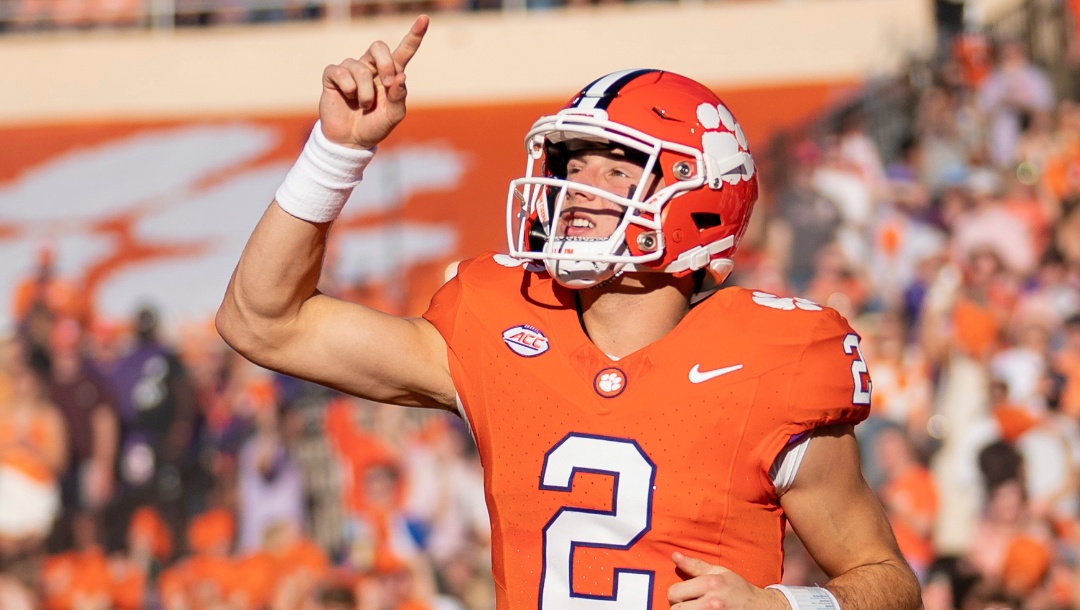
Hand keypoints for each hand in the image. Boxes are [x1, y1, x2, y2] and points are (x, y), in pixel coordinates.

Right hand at [319, 15, 428, 149]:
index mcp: (390, 75)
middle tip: (387, 84)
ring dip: (365, 91)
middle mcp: (371, 67)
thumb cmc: (374, 126)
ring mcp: (351, 70)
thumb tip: (401, 75)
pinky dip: (348, 87)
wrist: (350, 141)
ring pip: (360, 67)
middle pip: (378, 46)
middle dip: (385, 64)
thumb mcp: (393, 116)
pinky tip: (348, 97)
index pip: (403, 51)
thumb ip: (399, 98)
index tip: (424, 19)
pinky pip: (340, 72)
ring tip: (364, 105)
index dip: (414, 36)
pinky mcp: (333, 76)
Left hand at [667, 552, 788, 609]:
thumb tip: (675, 556)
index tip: (683, 596)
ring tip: (695, 609)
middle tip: (688, 605)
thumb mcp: (719, 572)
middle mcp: (712, 603)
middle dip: (679, 607)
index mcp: (710, 584)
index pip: (674, 592)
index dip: (675, 595)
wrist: (761, 607)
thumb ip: (695, 566)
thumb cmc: (738, 589)